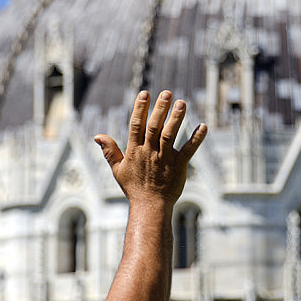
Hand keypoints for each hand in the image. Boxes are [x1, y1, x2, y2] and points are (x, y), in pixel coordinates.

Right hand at [95, 90, 206, 206]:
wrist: (149, 208)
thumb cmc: (134, 188)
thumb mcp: (118, 169)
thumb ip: (109, 151)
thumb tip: (97, 136)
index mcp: (135, 151)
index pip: (137, 125)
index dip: (140, 108)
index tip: (145, 93)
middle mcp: (149, 152)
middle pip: (154, 127)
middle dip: (160, 109)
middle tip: (167, 92)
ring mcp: (164, 159)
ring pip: (170, 135)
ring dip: (176, 119)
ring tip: (182, 103)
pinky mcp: (179, 166)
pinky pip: (189, 150)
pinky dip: (196, 139)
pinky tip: (203, 126)